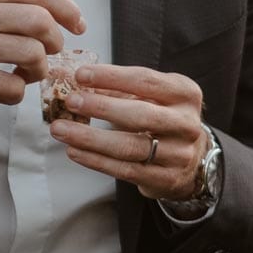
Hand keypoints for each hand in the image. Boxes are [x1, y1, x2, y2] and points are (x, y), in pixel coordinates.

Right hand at [0, 0, 85, 126]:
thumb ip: (10, 4)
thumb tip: (65, 1)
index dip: (67, 8)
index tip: (79, 25)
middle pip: (40, 20)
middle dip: (54, 43)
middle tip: (45, 55)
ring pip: (32, 53)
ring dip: (37, 71)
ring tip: (21, 75)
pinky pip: (13, 86)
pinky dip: (16, 94)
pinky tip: (1, 91)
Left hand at [47, 63, 208, 200]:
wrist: (192, 158)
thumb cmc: (164, 119)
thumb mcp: (154, 97)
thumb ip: (122, 89)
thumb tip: (79, 83)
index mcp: (185, 95)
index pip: (146, 81)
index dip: (112, 77)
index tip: (81, 75)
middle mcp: (187, 124)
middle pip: (141, 115)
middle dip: (102, 108)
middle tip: (71, 102)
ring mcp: (179, 154)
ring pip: (130, 147)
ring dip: (90, 138)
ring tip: (61, 130)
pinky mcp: (166, 178)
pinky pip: (126, 169)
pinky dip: (96, 160)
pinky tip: (74, 151)